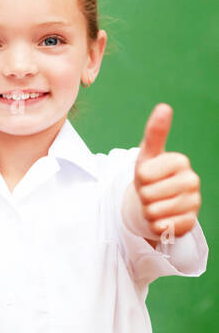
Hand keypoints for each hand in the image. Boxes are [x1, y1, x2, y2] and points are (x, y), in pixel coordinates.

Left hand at [133, 105, 200, 241]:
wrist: (157, 202)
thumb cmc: (150, 175)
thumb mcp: (148, 154)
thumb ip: (155, 132)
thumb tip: (164, 106)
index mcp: (180, 161)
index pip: (144, 174)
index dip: (139, 178)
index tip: (146, 176)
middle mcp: (192, 180)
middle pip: (148, 193)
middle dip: (143, 195)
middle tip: (150, 192)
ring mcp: (194, 202)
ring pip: (155, 210)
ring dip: (148, 210)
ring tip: (155, 204)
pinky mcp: (190, 222)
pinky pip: (164, 226)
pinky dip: (156, 224)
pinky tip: (162, 218)